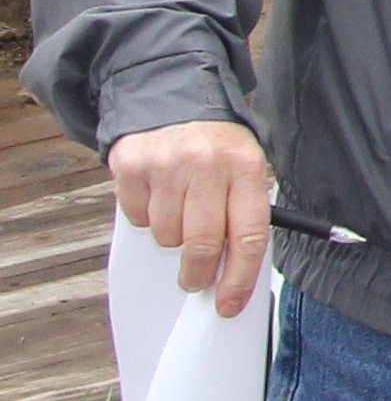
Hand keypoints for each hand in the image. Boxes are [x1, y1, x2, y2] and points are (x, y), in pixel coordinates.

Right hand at [108, 119, 273, 318]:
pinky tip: (159, 193)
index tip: (228, 305)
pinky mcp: (132, 166)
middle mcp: (207, 165)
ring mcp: (167, 164)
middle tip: (195, 280)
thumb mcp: (244, 167)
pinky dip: (147, 217)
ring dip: (172, 238)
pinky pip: (138, 218)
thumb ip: (242, 213)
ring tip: (181, 211)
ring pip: (166, 236)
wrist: (173, 95)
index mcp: (246, 167)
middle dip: (198, 273)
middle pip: (202, 244)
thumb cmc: (217, 145)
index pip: (249, 236)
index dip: (239, 278)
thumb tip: (236, 272)